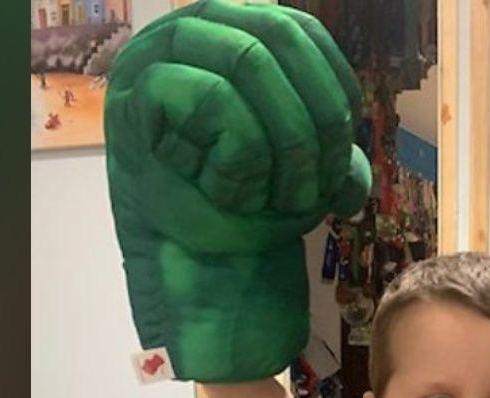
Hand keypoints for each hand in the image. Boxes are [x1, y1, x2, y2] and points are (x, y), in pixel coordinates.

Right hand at [106, 0, 370, 381]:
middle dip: (315, 121)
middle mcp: (194, 27)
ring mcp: (158, 54)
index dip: (334, 89)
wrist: (195, 276)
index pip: (300, 30)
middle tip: (315, 188)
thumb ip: (331, 136)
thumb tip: (353, 162)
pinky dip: (240, 156)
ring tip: (277, 198)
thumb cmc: (240, 214)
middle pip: (280, 39)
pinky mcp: (136, 92)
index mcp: (236, 30)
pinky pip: (213, 100)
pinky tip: (229, 193)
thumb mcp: (301, 165)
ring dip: (284, 140)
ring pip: (249, 62)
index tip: (338, 157)